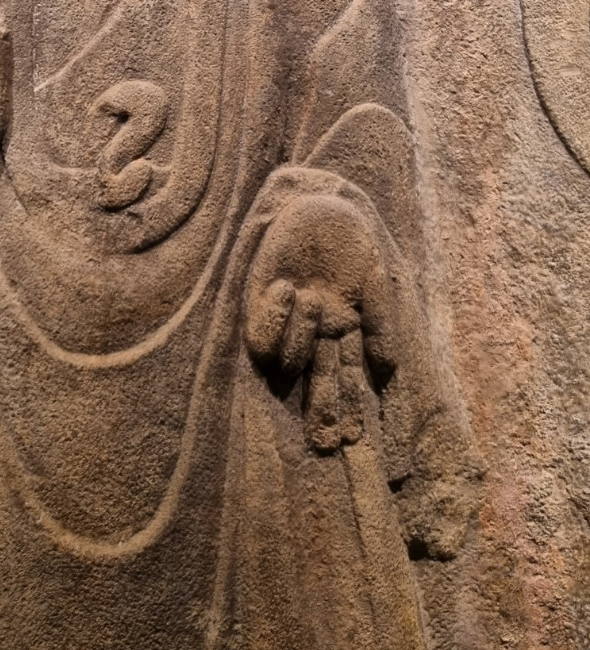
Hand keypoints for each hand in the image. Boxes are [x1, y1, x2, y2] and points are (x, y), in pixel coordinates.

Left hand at [244, 192, 394, 453]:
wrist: (318, 207)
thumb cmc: (350, 243)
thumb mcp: (375, 280)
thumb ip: (381, 322)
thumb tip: (389, 367)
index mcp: (346, 331)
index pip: (351, 379)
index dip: (353, 408)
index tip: (356, 438)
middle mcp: (317, 335)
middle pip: (320, 383)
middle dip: (324, 411)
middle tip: (327, 442)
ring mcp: (289, 323)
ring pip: (292, 360)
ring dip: (301, 336)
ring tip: (313, 298)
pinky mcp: (260, 306)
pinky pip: (263, 335)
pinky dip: (276, 317)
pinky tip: (288, 288)